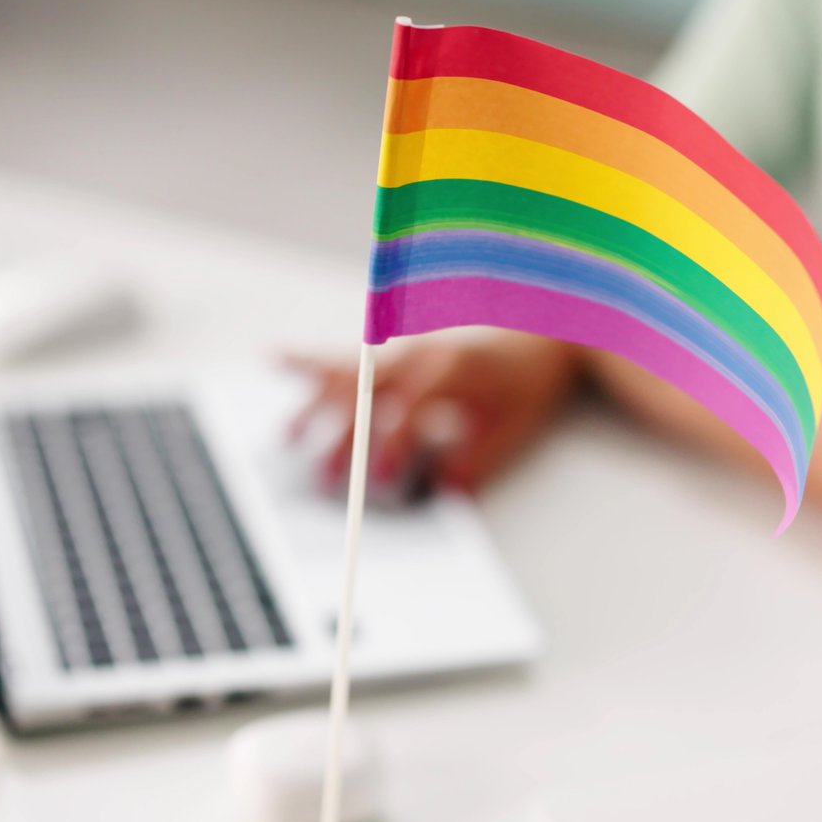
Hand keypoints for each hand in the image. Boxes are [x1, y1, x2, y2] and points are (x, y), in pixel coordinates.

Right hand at [284, 332, 585, 498]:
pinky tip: (274, 360)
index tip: (385, 478)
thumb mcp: (516, 425)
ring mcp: (406, 344)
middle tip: (325, 479)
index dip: (394, 444)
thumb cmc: (532, 377)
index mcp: (451, 365)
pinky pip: (349, 355)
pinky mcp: (400, 347)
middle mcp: (421, 349)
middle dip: (345, 436)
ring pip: (348, 371)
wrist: (547, 328)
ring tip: (287, 436)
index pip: (410, 407)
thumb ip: (478, 459)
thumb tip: (445, 494)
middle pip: (369, 390)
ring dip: (315, 403)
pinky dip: (312, 360)